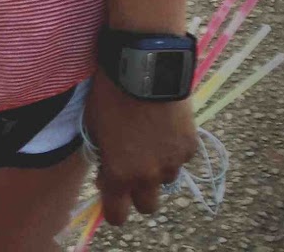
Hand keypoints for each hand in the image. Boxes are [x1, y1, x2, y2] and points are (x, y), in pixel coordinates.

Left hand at [85, 74, 197, 227]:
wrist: (144, 67)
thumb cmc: (110, 92)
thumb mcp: (93, 123)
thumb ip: (101, 152)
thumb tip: (106, 166)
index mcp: (120, 174)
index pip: (116, 215)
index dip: (113, 208)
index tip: (111, 196)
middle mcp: (148, 175)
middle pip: (147, 206)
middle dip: (138, 192)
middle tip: (132, 168)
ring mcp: (172, 162)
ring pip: (166, 180)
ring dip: (157, 167)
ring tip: (149, 136)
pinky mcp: (189, 146)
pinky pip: (180, 157)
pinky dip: (173, 147)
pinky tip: (165, 123)